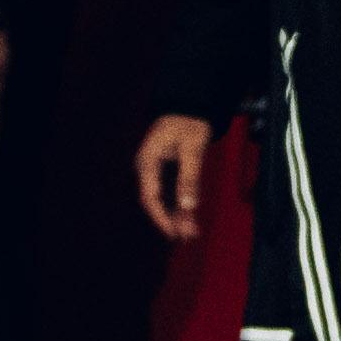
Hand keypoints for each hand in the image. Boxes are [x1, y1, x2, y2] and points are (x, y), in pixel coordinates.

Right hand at [133, 111, 215, 241]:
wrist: (189, 104)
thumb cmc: (189, 122)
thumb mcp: (192, 148)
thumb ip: (189, 176)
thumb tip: (188, 205)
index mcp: (147, 161)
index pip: (150, 196)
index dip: (161, 217)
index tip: (174, 231)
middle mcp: (147, 167)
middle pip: (156, 201)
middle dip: (171, 220)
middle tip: (188, 236)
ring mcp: (155, 169)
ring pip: (163, 198)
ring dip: (176, 214)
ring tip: (192, 232)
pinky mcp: (164, 170)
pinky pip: (170, 191)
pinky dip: (179, 204)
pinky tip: (189, 217)